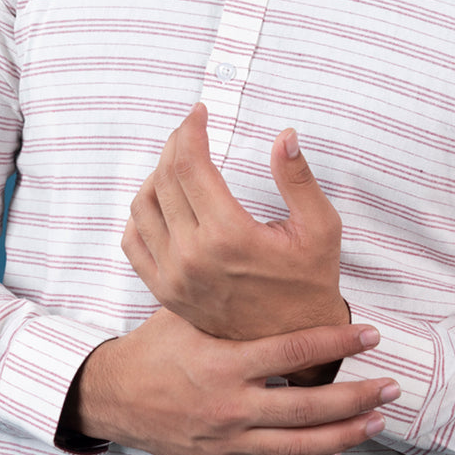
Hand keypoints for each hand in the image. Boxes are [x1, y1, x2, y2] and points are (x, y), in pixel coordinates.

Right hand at [61, 309, 398, 454]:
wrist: (114, 397)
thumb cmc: (155, 348)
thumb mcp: (189, 316)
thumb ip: (232, 305)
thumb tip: (279, 273)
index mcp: (224, 364)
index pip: (295, 353)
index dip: (339, 341)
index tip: (372, 335)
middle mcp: (229, 407)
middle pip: (309, 408)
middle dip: (358, 397)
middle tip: (391, 386)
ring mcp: (227, 442)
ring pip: (299, 448)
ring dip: (346, 435)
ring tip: (376, 421)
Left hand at [121, 103, 346, 341]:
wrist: (294, 341)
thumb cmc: (310, 281)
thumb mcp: (320, 228)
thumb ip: (298, 179)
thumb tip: (285, 136)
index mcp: (228, 235)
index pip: (190, 165)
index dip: (190, 130)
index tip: (199, 113)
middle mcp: (193, 257)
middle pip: (164, 180)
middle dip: (175, 145)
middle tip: (192, 131)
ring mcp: (174, 277)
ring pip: (142, 208)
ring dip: (156, 176)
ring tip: (179, 164)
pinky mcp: (165, 292)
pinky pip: (133, 242)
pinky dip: (140, 214)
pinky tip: (161, 202)